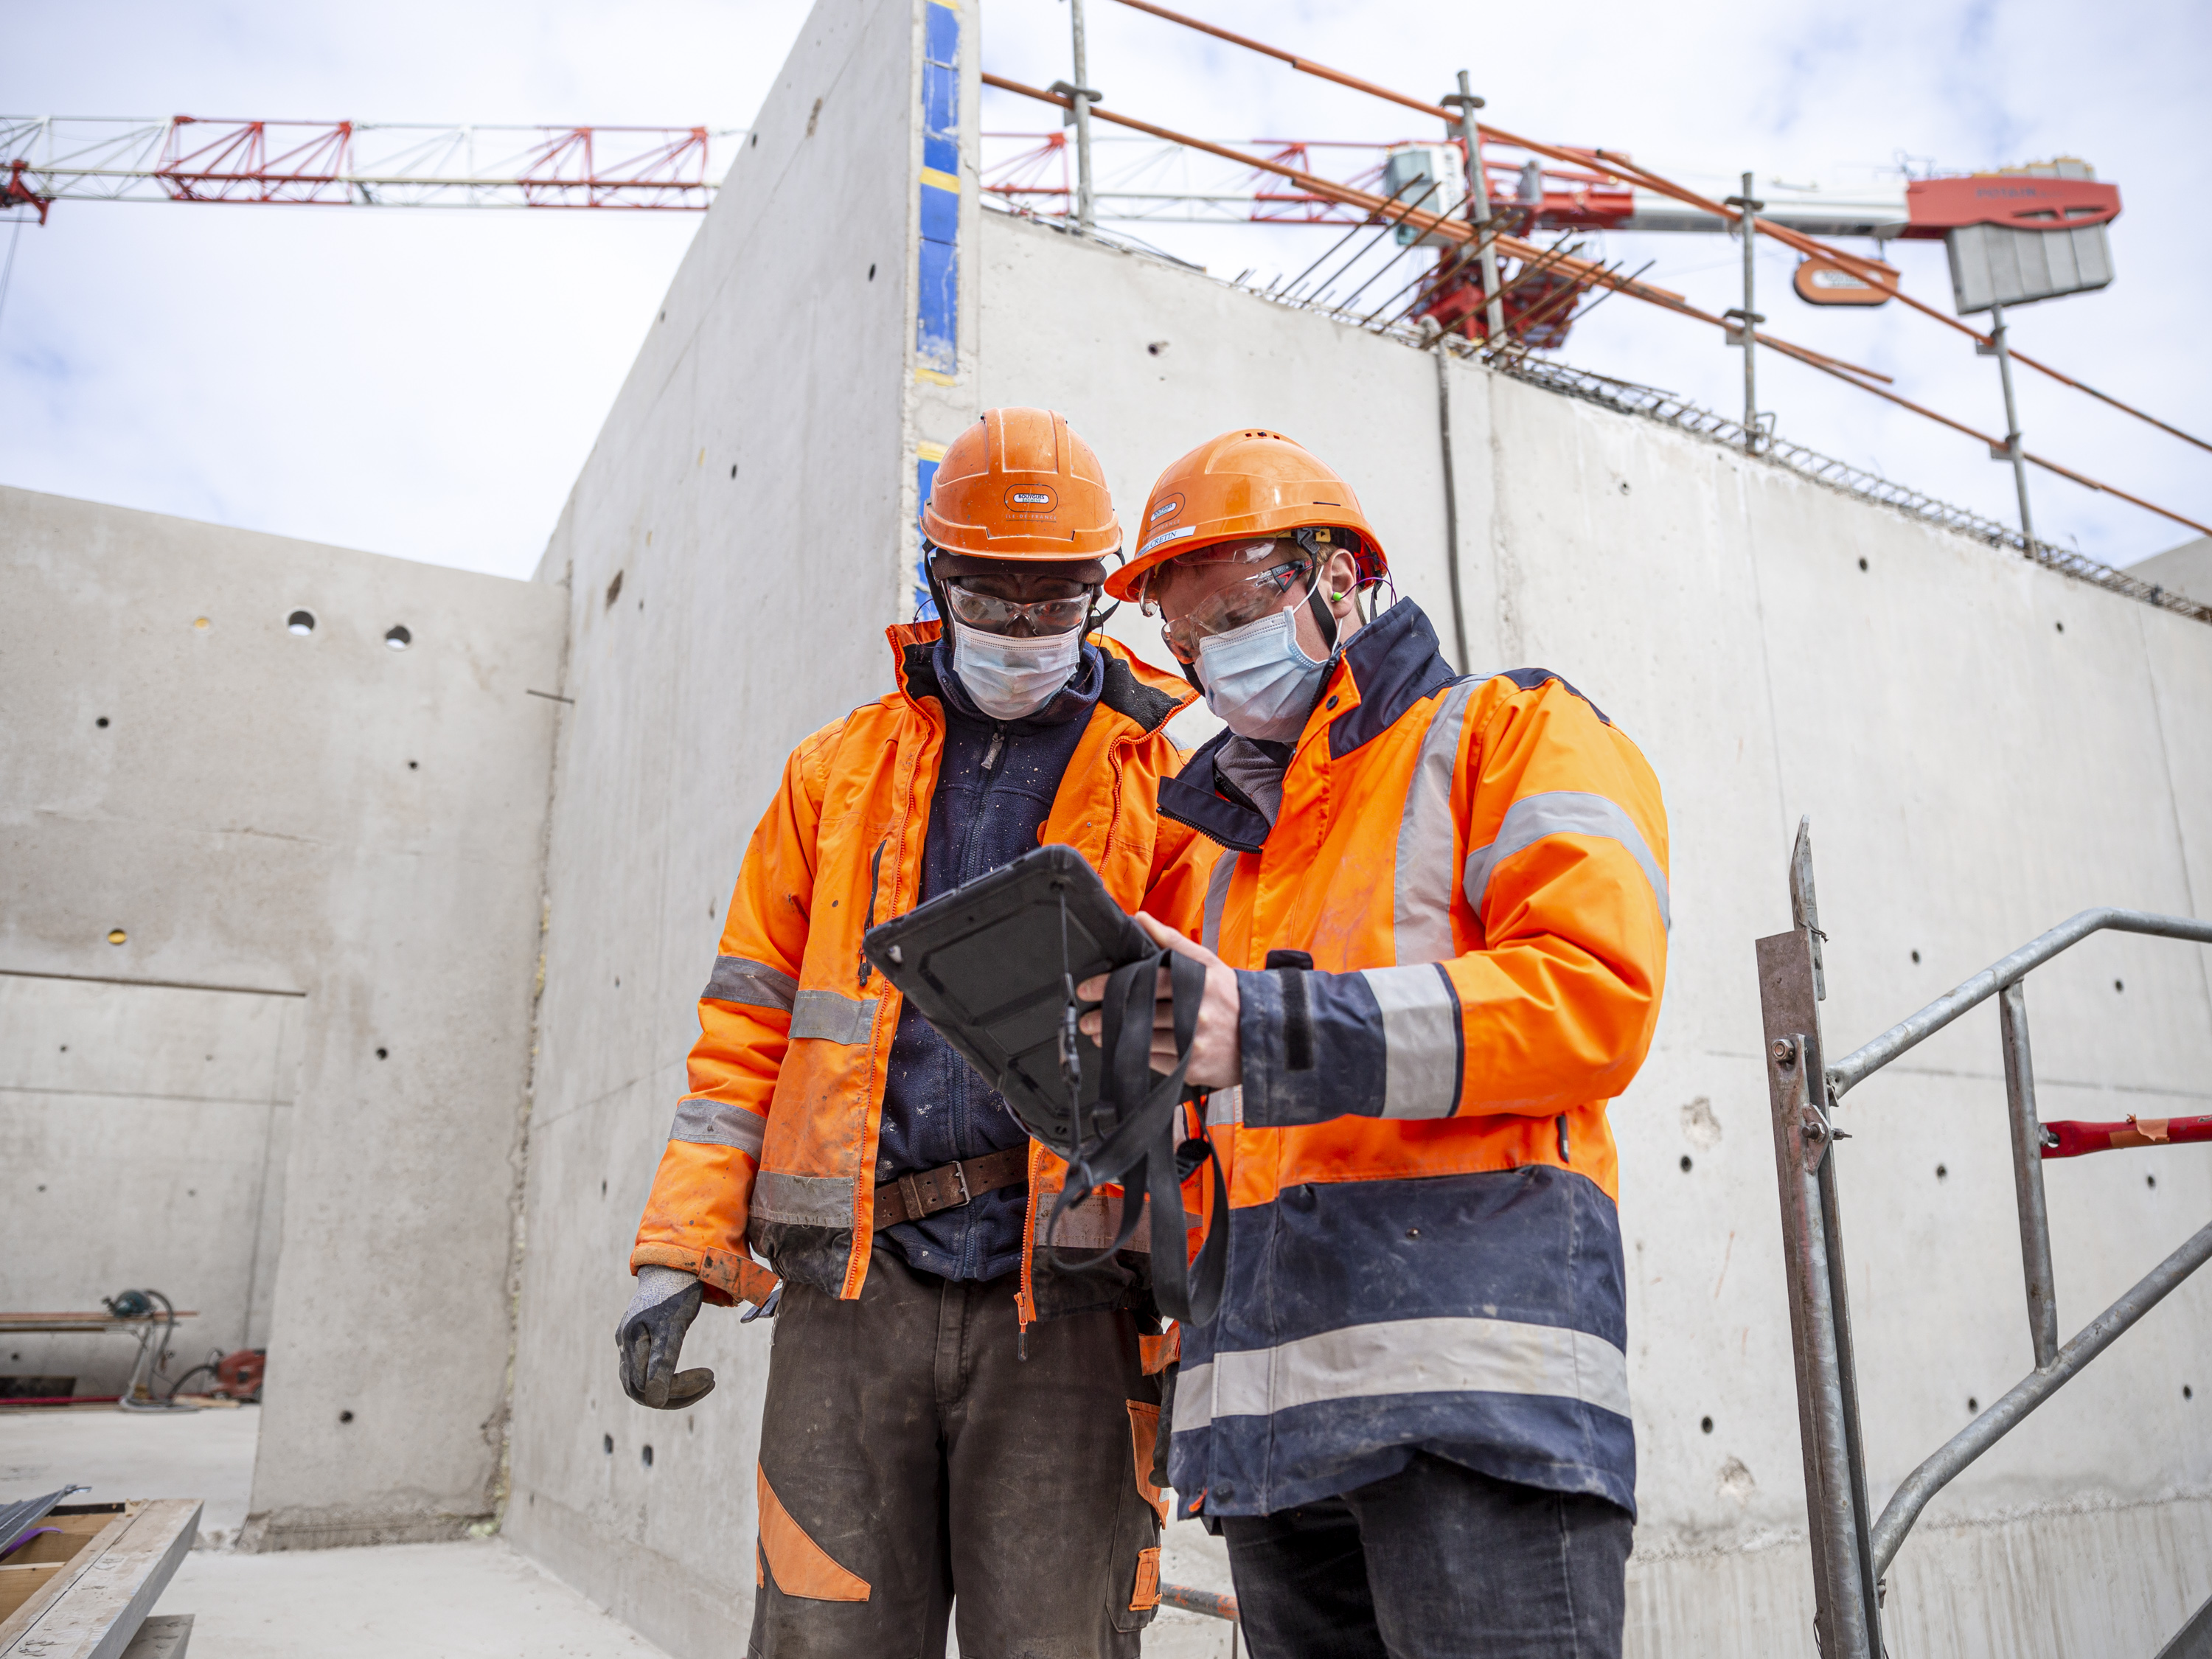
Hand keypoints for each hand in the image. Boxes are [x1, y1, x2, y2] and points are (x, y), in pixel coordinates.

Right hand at [616, 1267, 716, 1409]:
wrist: (674, 1259)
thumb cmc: (676, 1290)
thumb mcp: (674, 1325)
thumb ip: (662, 1362)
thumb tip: (654, 1401)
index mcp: (631, 1340)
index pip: (648, 1386)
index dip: (679, 1389)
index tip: (712, 1376)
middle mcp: (625, 1342)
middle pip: (641, 1389)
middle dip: (677, 1393)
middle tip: (711, 1381)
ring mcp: (629, 1340)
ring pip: (642, 1382)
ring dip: (674, 1389)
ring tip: (706, 1381)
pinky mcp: (639, 1337)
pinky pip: (646, 1369)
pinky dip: (668, 1377)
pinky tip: (691, 1374)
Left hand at [1076, 913, 1242, 1088]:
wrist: (1263, 1036)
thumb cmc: (1230, 997)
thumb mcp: (1208, 963)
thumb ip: (1172, 941)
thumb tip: (1140, 918)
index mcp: (1196, 982)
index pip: (1145, 979)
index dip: (1111, 984)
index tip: (1087, 989)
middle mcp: (1195, 1012)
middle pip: (1139, 1012)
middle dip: (1106, 1017)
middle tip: (1086, 1019)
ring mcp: (1193, 1042)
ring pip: (1143, 1040)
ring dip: (1115, 1038)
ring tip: (1098, 1034)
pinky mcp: (1192, 1068)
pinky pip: (1155, 1062)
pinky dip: (1138, 1056)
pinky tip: (1126, 1051)